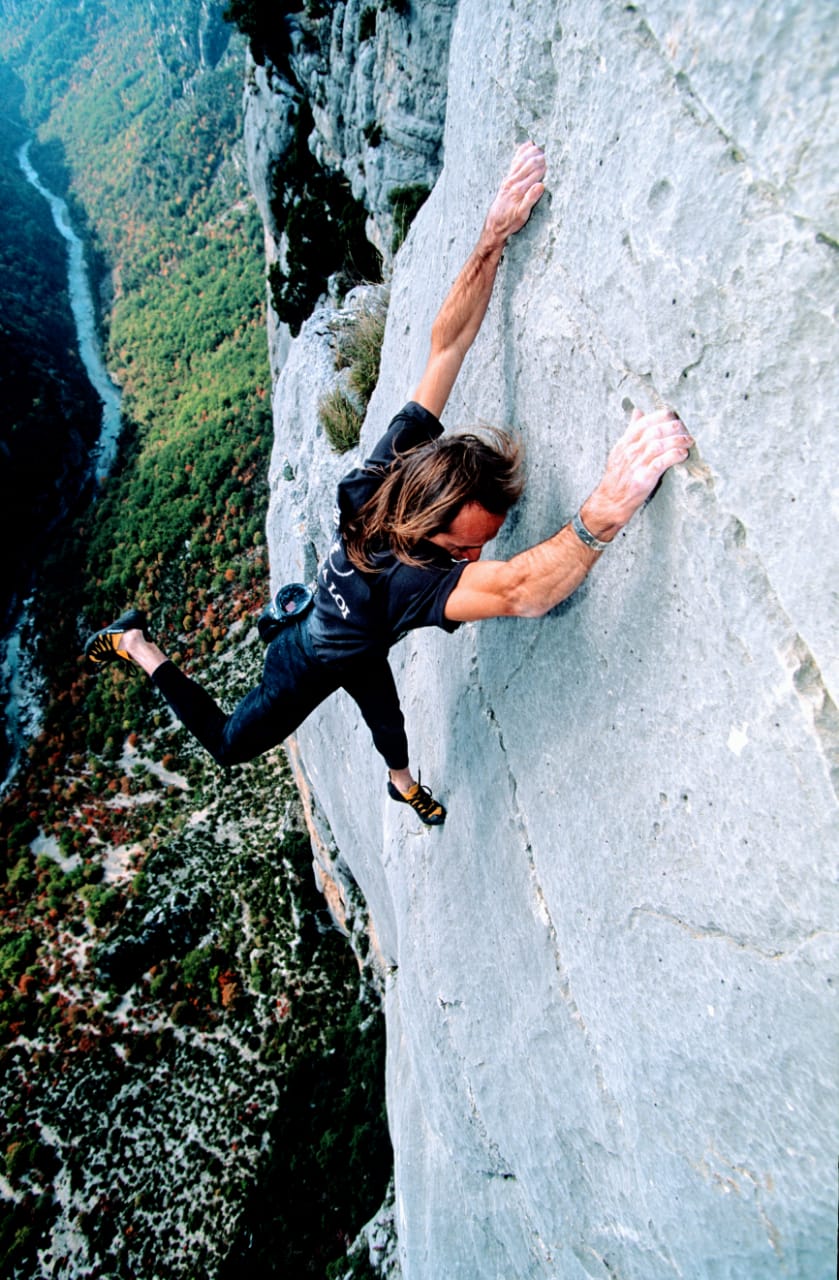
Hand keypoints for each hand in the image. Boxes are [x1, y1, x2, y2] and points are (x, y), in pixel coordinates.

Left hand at [483, 141, 546, 246]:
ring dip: (532, 152)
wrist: (494, 226)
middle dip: (540, 157)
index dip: (545, 166)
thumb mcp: (522, 215)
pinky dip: (522, 152)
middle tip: (551, 151)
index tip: (555, 160)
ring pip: (522, 160)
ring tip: (542, 146)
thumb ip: (530, 199)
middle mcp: (513, 182)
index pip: (535, 172)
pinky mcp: (506, 179)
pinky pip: (515, 162)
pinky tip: (528, 145)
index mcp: (519, 190)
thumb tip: (541, 186)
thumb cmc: (509, 222)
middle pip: (529, 164)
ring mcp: (509, 179)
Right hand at [582, 407, 693, 537]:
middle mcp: (630, 451)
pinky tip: (683, 454)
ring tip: (689, 440)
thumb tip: (638, 411)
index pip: (643, 423)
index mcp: (624, 443)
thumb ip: (630, 430)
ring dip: (677, 440)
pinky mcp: (643, 479)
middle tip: (685, 428)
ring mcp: (636, 465)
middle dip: (673, 427)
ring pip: (658, 445)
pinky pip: (660, 463)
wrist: (609, 502)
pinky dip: (673, 456)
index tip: (674, 416)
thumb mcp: (620, 450)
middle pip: (654, 432)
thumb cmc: (618, 477)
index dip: (660, 416)